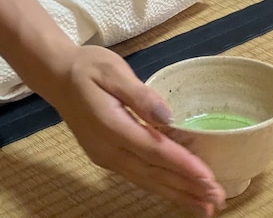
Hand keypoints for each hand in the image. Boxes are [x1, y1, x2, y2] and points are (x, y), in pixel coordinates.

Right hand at [47, 46, 224, 216]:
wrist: (56, 77)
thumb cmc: (86, 68)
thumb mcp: (112, 70)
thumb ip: (140, 94)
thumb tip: (167, 115)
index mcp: (111, 126)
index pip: (153, 150)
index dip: (182, 165)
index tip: (208, 177)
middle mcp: (108, 149)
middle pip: (152, 174)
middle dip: (186, 188)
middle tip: (216, 200)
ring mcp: (106, 157)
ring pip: (146, 181)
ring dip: (176, 194)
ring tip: (204, 206)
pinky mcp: (106, 157)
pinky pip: (139, 176)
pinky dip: (161, 186)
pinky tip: (177, 192)